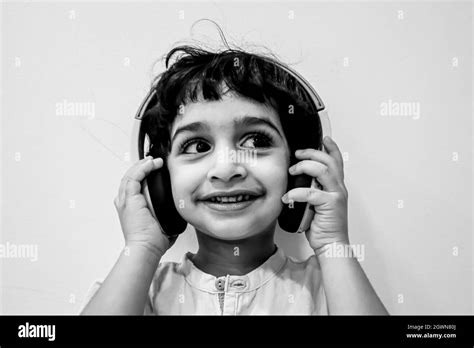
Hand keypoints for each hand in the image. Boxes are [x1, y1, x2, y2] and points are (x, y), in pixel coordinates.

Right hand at [114, 156, 175, 257]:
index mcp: (130, 207)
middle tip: (155, 161)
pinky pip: (134, 177)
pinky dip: (142, 168)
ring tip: (154, 161)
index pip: (133, 184)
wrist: (146, 248)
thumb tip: (182, 208)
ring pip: (131, 174)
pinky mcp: (129, 199)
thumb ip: (169, 213)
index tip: (154, 168)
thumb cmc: (153, 241)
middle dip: (142, 166)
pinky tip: (151, 164)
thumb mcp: (162, 222)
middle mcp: (125, 202)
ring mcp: (125, 200)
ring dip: (143, 165)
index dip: (142, 174)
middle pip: (130, 177)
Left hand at [282, 136, 348, 251]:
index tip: (324, 139)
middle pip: (329, 161)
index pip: (337, 161)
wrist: (331, 245)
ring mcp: (336, 196)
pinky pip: (310, 193)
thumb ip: (312, 190)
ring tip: (292, 170)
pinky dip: (296, 193)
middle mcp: (339, 188)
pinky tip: (286, 197)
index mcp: (336, 187)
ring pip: (323, 171)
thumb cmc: (322, 226)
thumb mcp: (316, 204)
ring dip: (305, 166)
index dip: (332, 148)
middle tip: (298, 154)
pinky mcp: (329, 205)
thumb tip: (296, 180)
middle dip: (312, 153)